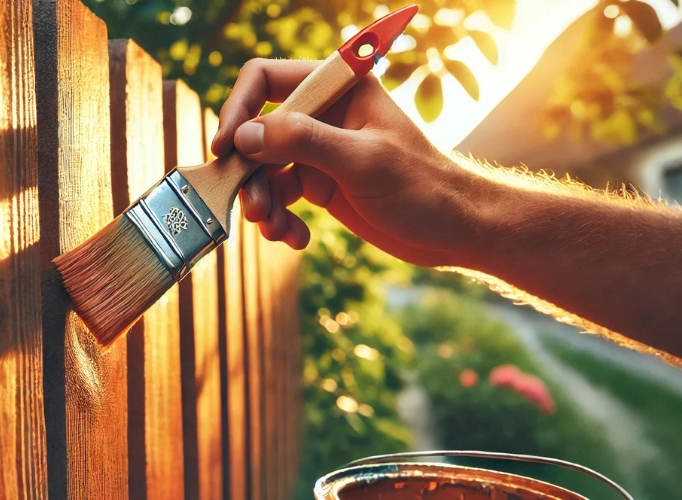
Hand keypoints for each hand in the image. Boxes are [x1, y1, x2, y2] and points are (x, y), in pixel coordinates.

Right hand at [212, 59, 481, 267]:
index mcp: (338, 88)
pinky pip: (279, 196)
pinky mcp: (318, 184)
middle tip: (255, 209)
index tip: (226, 148)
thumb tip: (244, 136)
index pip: (265, 79)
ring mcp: (318, 150)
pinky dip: (279, 220)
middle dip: (250, 172)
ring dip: (262, 202)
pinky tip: (296, 238)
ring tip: (277, 230)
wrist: (455, 230)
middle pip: (256, 131)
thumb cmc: (423, 187)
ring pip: (263, 169)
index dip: (238, 109)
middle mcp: (323, 114)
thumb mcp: (362, 161)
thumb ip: (302, 142)